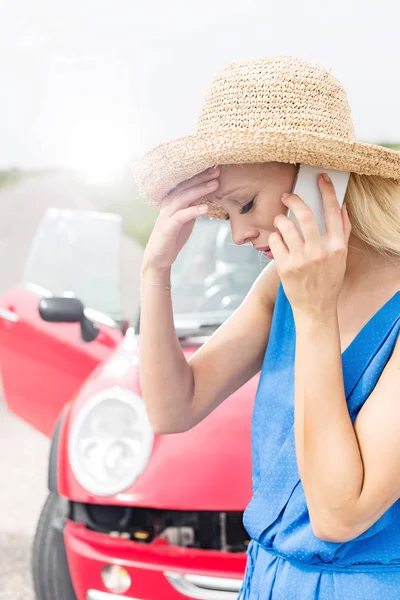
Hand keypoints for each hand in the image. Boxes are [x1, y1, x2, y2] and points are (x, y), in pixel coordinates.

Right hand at [142, 167, 218, 272]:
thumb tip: (204, 194)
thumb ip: (192, 206)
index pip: (186, 184)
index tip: (215, 169)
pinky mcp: (168, 227)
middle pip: (185, 187)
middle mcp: (168, 205)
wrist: (158, 258)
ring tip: (215, 185)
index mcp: (172, 201)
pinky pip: (182, 216)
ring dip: (200, 190)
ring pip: (184, 198)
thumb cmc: (172, 237)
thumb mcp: (186, 219)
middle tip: (217, 171)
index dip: (200, 176)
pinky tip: (206, 208)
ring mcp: (166, 215)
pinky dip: (193, 210)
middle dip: (202, 178)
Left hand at [269, 173, 351, 318]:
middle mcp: (320, 251)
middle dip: (293, 200)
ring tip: (279, 222)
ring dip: (280, 220)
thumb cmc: (328, 280)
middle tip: (286, 197)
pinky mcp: (285, 267)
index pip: (332, 211)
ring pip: (285, 226)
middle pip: (305, 215)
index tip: (321, 178)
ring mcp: (301, 260)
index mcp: (337, 246)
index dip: (327, 191)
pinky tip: (277, 242)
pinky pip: (274, 241)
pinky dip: (274, 238)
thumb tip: (341, 207)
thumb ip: (342, 232)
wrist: (316, 309)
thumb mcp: (341, 257)